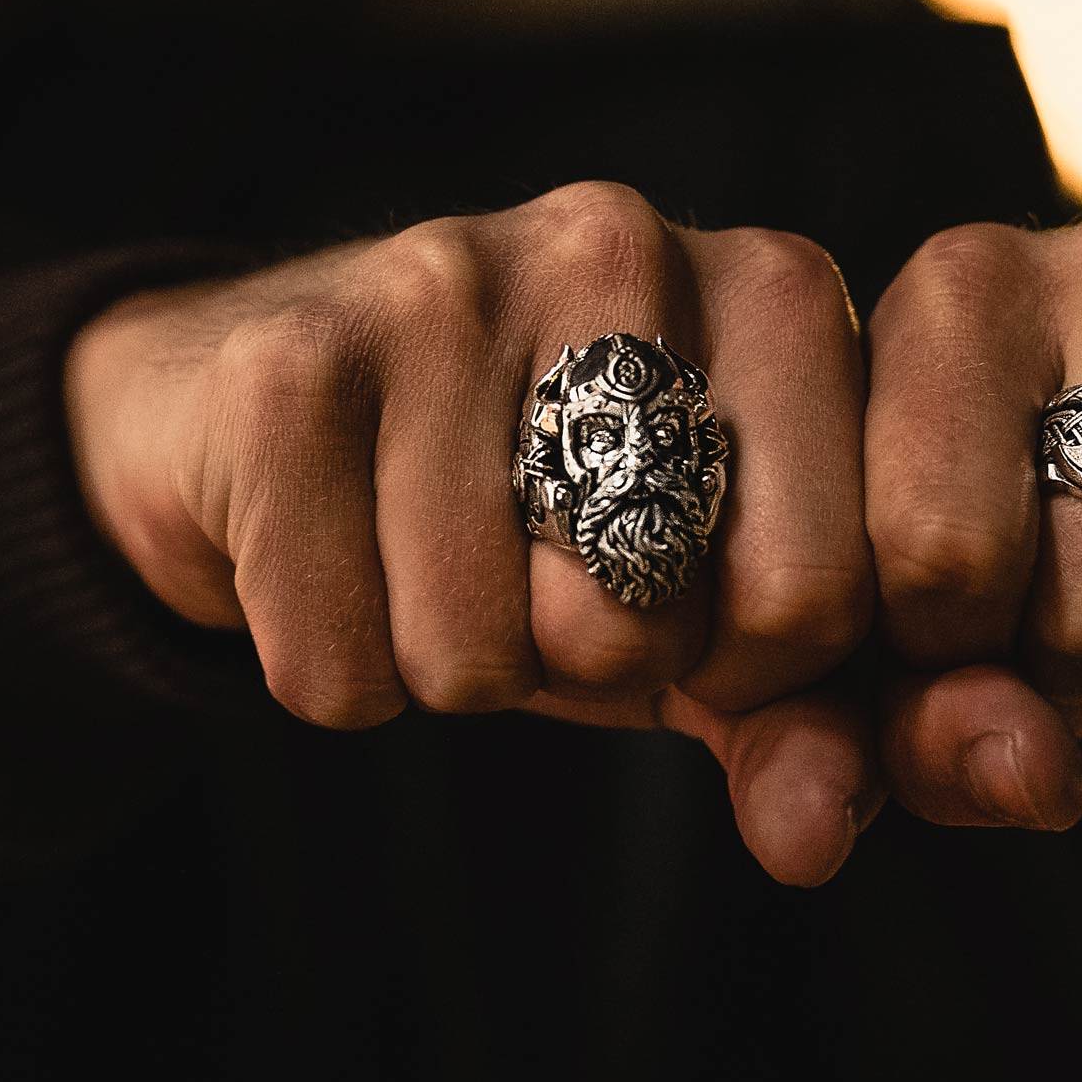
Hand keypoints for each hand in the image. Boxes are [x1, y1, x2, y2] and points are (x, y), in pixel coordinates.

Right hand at [64, 182, 886, 880]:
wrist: (266, 414)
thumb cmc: (535, 518)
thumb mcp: (703, 607)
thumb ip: (801, 720)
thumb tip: (813, 836)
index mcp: (775, 293)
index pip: (815, 599)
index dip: (733, 671)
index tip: (676, 604)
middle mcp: (623, 245)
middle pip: (638, 629)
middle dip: (576, 662)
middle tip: (528, 569)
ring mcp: (444, 284)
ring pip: (474, 656)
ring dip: (443, 665)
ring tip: (425, 548)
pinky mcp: (288, 365)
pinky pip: (339, 662)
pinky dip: (332, 665)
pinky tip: (333, 550)